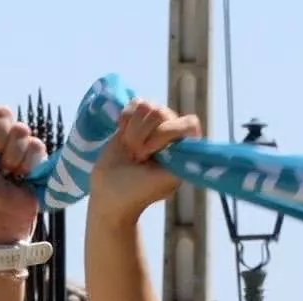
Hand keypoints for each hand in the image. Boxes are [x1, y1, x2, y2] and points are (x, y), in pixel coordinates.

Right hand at [87, 97, 199, 227]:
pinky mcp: (135, 119)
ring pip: (146, 107)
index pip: (188, 123)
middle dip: (143, 137)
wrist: (109, 194)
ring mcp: (154, 123)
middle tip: (138, 159)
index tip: (152, 154)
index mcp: (185, 146)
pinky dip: (124, 121)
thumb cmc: (138, 191)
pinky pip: (134, 104)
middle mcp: (172, 130)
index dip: (166, 134)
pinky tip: (123, 138)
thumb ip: (182, 157)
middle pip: (161, 112)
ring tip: (131, 151)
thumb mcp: (166, 180)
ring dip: (133, 132)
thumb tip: (193, 129)